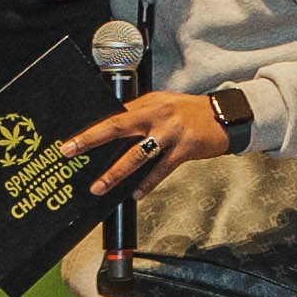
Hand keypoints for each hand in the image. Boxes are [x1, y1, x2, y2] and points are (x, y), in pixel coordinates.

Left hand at [59, 87, 231, 193]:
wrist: (225, 116)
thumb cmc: (192, 111)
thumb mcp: (165, 104)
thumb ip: (141, 113)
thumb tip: (115, 128)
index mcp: (149, 102)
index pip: (115, 114)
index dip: (93, 127)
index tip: (73, 138)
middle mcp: (158, 114)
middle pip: (117, 126)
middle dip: (92, 139)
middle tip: (71, 150)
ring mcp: (171, 132)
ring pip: (137, 154)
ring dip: (115, 172)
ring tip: (100, 186)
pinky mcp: (184, 149)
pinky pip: (161, 169)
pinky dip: (147, 183)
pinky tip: (135, 194)